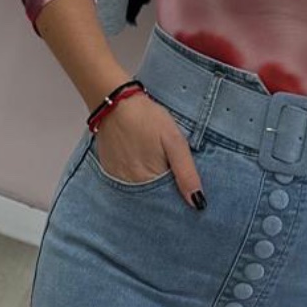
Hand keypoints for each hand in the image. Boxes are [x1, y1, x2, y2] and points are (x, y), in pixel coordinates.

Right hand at [94, 92, 205, 207]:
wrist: (116, 103)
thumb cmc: (148, 118)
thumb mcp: (175, 141)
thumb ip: (186, 172)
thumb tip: (197, 202)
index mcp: (151, 180)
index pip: (168, 203)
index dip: (178, 201)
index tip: (186, 197)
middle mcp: (132, 186)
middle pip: (153, 202)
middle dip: (164, 197)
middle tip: (171, 179)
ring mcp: (118, 181)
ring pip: (140, 195)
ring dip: (150, 190)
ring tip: (156, 171)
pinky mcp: (109, 173)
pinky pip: (126, 186)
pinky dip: (136, 182)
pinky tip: (142, 167)